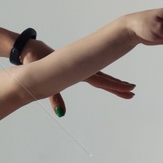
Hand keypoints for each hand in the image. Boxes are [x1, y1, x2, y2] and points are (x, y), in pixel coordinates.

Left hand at [18, 38, 136, 114]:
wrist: (30, 49)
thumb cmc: (35, 61)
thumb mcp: (44, 79)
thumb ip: (54, 98)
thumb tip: (61, 114)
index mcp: (76, 69)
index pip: (99, 80)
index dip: (114, 86)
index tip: (128, 89)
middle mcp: (80, 67)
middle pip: (103, 77)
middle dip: (118, 85)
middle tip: (133, 91)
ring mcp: (79, 66)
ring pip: (100, 75)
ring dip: (113, 81)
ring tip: (127, 88)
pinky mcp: (75, 66)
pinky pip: (93, 73)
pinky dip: (103, 77)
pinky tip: (109, 81)